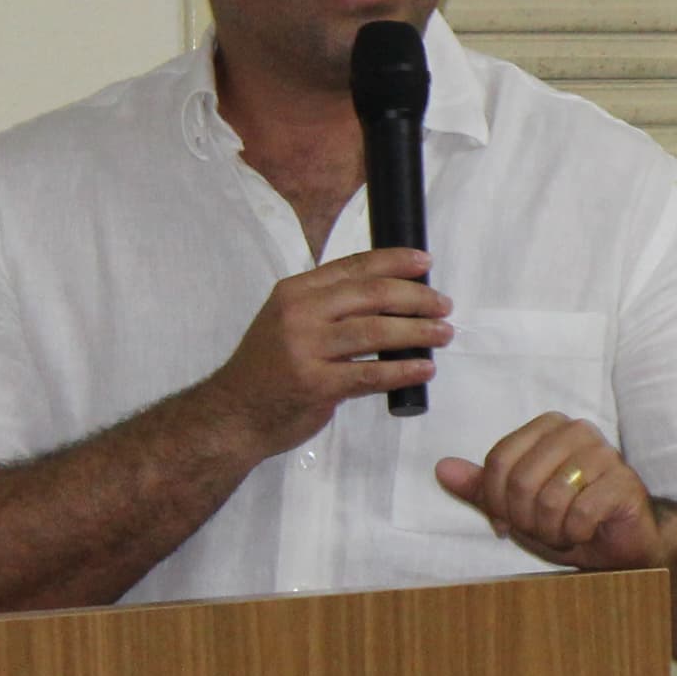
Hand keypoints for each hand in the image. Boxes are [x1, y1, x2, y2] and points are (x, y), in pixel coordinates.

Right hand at [209, 249, 449, 453]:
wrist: (233, 413)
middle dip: (415, 297)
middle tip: (443, 305)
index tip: (424, 263)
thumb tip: (391, 294)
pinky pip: (370, 374)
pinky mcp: (316, 385)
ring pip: (375, 331)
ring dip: (417, 331)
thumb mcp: (288, 321)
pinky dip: (402, 370)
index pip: (353, 267)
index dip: (394, 262)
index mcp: (295, 292)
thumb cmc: (270, 367)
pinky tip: (423, 369)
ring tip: (443, 334)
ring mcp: (305, 349)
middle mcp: (299, 314)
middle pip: (371, 295)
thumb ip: (328, 305)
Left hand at [435, 412, 658, 571]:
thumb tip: (442, 468)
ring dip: (551, 530)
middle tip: (542, 529)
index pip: (498, 460)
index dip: (496, 501)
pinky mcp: (624, 482)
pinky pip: (579, 514)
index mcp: (548, 427)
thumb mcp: (516, 507)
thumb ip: (481, 488)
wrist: (621, 543)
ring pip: (549, 499)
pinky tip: (585, 532)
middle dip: (525, 519)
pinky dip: (575, 534)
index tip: (508, 521)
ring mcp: (604, 454)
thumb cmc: (568, 519)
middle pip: (520, 480)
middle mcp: (577, 431)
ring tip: (563, 532)